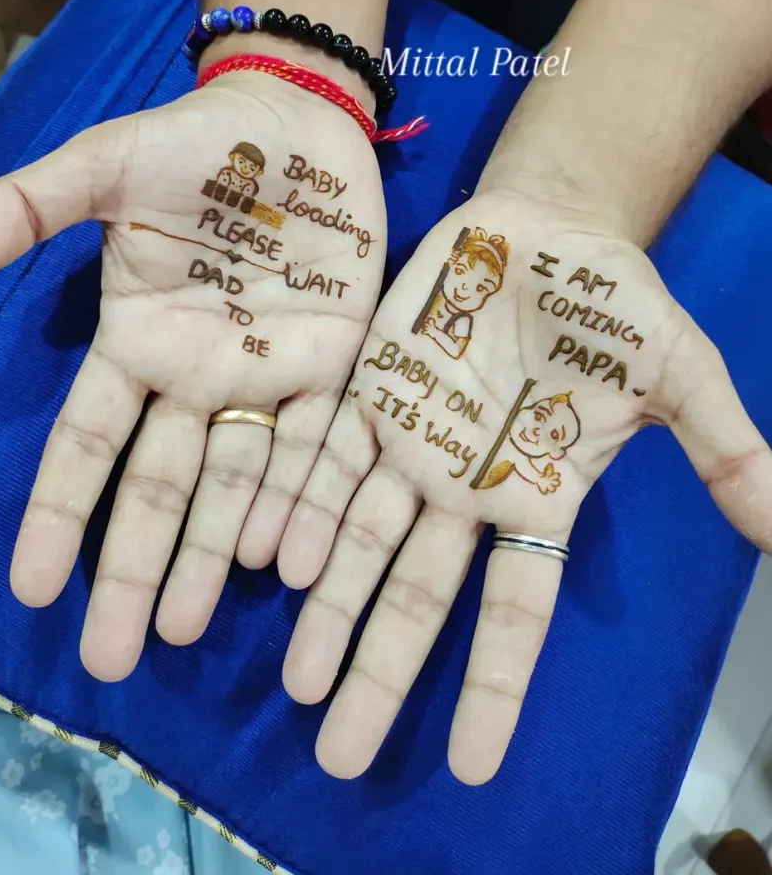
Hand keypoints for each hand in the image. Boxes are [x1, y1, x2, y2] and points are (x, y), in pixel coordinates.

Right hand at [0, 72, 385, 679]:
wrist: (300, 120)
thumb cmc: (198, 143)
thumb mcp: (106, 166)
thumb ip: (28, 209)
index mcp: (138, 341)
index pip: (89, 444)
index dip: (61, 513)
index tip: (32, 588)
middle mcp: (198, 378)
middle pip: (162, 488)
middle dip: (135, 568)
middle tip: (111, 657)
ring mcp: (269, 379)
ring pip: (240, 485)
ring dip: (216, 557)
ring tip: (186, 631)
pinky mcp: (338, 365)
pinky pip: (321, 446)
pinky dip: (307, 504)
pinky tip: (290, 566)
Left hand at [278, 190, 771, 783]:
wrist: (547, 227)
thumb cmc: (612, 302)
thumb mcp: (679, 372)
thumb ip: (722, 450)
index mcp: (535, 497)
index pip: (513, 610)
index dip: (493, 685)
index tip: (472, 765)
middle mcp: (462, 488)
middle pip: (417, 597)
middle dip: (380, 671)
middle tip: (340, 761)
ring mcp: (409, 443)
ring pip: (357, 540)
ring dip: (328, 608)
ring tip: (297, 684)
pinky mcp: (370, 390)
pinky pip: (327, 457)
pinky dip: (301, 506)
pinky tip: (272, 560)